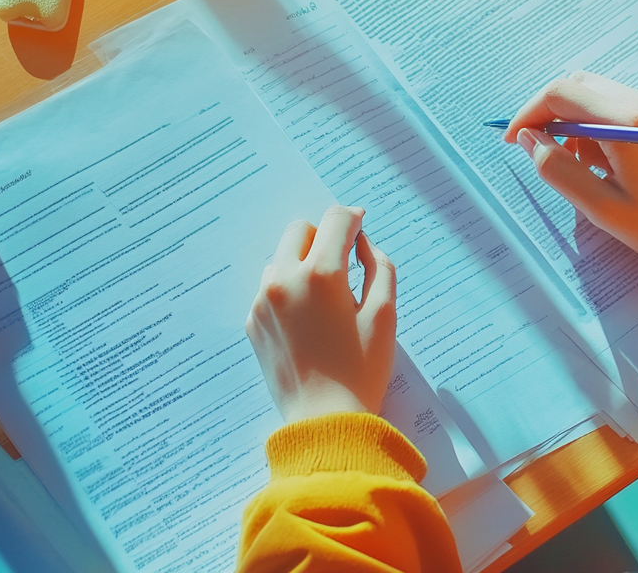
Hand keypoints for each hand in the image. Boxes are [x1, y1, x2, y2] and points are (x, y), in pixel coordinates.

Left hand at [246, 205, 397, 423]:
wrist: (324, 421)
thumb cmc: (361, 370)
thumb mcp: (385, 315)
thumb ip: (379, 267)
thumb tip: (362, 243)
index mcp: (321, 274)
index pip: (335, 219)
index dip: (353, 218)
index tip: (360, 226)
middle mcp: (285, 280)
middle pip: (300, 229)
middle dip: (323, 237)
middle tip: (343, 264)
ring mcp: (262, 301)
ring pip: (281, 257)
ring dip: (302, 263)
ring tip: (324, 298)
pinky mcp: (252, 322)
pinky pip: (269, 288)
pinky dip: (288, 290)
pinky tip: (307, 320)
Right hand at [504, 72, 637, 285]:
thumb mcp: (605, 209)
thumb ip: (559, 171)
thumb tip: (530, 141)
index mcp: (630, 122)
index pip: (561, 94)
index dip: (529, 114)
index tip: (514, 142)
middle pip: (578, 85)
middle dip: (550, 116)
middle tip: (543, 156)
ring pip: (598, 95)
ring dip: (576, 123)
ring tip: (585, 170)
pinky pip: (620, 106)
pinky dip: (600, 127)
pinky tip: (609, 165)